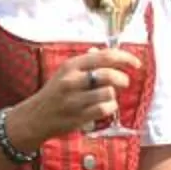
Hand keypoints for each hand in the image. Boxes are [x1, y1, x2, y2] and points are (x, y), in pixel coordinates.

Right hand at [16, 47, 135, 143]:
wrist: (34, 117)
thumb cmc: (54, 93)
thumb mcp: (65, 72)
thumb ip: (86, 62)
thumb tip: (105, 52)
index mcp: (71, 66)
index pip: (104, 56)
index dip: (125, 58)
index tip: (136, 63)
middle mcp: (71, 81)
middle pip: (108, 74)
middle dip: (122, 79)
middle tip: (124, 82)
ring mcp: (74, 100)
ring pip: (108, 93)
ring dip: (114, 95)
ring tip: (108, 97)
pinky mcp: (77, 117)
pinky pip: (104, 109)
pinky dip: (110, 108)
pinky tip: (105, 107)